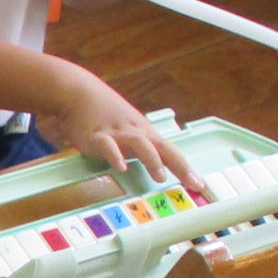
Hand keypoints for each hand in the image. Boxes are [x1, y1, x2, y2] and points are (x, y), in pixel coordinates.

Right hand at [31, 60, 200, 191]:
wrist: (78, 92)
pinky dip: (115, 156)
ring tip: (160, 176)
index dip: (186, 168)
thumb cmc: (104, 113)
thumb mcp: (127, 129)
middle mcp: (135, 132)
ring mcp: (117, 133)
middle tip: (192, 183)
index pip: (171, 151)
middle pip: (163, 148)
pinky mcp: (96, 135)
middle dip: (180, 166)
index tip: (199, 185)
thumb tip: (154, 166)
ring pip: (140, 144)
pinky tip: (121, 167)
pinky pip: (107, 146)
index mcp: (144, 133)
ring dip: (152, 159)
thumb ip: (139, 147)